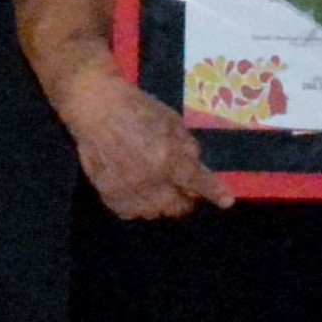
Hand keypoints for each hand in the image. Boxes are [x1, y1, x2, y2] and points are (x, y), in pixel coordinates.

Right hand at [61, 65, 228, 219]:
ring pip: (155, 213)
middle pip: (178, 207)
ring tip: (157, 185)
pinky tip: (137, 187)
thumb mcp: (170, 121)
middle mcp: (150, 180)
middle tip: (182, 186)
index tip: (226, 201)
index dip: (215, 193)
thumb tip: (196, 166)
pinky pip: (132, 212)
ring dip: (162, 203)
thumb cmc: (136, 108)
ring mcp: (128, 191)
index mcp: (167, 158)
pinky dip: (139, 204)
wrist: (95, 108)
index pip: (197, 182)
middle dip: (185, 198)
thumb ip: (187, 146)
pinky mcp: (109, 196)